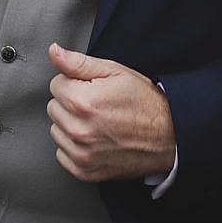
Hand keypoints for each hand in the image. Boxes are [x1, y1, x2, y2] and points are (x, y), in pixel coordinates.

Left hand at [46, 42, 175, 182]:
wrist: (167, 135)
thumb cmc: (143, 102)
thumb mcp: (114, 71)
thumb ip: (77, 62)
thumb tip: (54, 51)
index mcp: (83, 101)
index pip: (56, 84)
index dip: (74, 81)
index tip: (91, 87)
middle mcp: (79, 130)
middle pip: (53, 107)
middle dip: (70, 101)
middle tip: (96, 103)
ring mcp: (82, 154)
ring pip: (56, 130)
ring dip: (70, 124)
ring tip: (96, 120)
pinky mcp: (85, 171)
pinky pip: (62, 154)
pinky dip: (73, 146)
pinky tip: (93, 138)